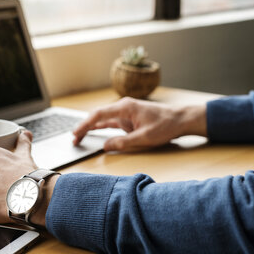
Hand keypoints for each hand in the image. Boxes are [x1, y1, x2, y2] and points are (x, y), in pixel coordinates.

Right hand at [73, 97, 206, 151]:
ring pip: (103, 119)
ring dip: (91, 128)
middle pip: (98, 116)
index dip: (85, 125)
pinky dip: (101, 127)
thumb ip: (123, 142)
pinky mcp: (129, 118)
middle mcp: (123, 107)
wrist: (180, 120)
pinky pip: (111, 122)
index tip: (75, 133)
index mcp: (125, 108)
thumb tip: (105, 146)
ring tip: (79, 137)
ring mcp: (126, 112)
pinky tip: (93, 132)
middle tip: (73, 139)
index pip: (99, 115)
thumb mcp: (144, 138)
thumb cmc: (165, 126)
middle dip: (84, 127)